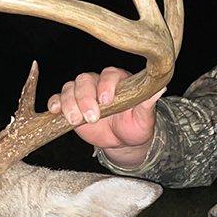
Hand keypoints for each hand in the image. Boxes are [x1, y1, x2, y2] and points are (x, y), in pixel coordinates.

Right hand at [47, 67, 162, 166]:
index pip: (109, 75)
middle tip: (92, 117)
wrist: (122, 141)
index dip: (105, 85)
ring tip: (76, 121)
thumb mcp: (144, 117)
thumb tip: (162, 86)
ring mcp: (82, 93)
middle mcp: (98, 82)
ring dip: (69, 103)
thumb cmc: (135, 125)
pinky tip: (55, 112)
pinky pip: (57, 98)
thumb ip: (148, 102)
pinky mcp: (70, 104)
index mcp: (118, 80)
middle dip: (85, 98)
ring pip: (69, 88)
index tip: (106, 100)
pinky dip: (54, 103)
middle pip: (85, 80)